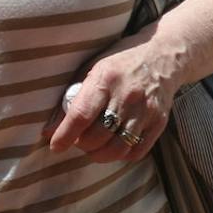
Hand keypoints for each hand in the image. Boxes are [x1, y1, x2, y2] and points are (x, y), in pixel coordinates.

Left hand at [48, 28, 184, 162]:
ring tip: (94, 146)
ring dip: (99, 154)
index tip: (56, 146)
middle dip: (82, 144)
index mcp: (106, 79)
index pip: (82, 115)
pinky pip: (136, 151)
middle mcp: (127, 96)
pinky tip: (114, 145)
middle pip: (98, 136)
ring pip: (117, 149)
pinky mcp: (159, 122)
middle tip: (78, 139)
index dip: (65, 135)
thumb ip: (73, 97)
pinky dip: (121, 155)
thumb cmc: (121, 63)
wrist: (163, 56)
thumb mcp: (93, 69)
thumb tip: (50, 129)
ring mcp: (146, 111)